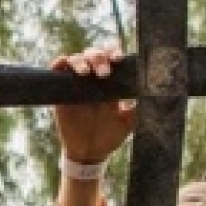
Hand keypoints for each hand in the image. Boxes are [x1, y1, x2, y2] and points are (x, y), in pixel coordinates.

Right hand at [52, 46, 135, 162]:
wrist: (90, 152)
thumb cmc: (110, 136)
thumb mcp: (128, 122)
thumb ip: (137, 108)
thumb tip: (148, 92)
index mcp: (110, 82)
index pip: (111, 57)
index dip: (113, 52)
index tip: (118, 59)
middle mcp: (92, 78)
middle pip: (94, 54)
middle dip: (99, 58)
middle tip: (104, 73)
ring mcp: (76, 83)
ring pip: (76, 59)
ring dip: (81, 61)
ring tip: (86, 73)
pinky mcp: (60, 90)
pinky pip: (57, 69)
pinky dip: (60, 63)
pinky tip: (66, 67)